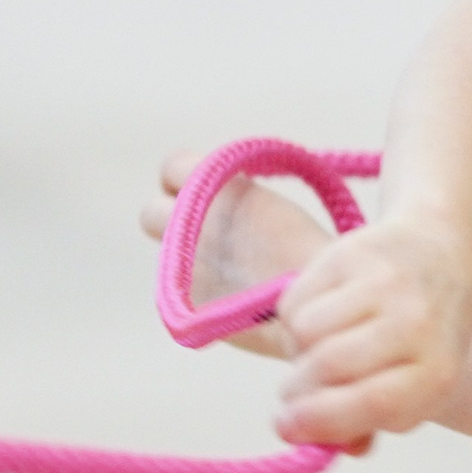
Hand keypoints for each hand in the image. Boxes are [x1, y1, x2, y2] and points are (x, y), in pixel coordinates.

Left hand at [140, 151, 333, 359]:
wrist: (318, 304)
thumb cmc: (310, 252)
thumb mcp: (270, 204)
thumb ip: (233, 197)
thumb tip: (220, 200)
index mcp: (214, 189)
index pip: (172, 168)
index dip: (191, 179)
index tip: (213, 189)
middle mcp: (189, 224)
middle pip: (153, 214)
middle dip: (176, 219)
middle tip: (210, 229)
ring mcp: (182, 267)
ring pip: (165, 256)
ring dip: (183, 254)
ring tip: (224, 264)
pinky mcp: (185, 305)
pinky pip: (180, 291)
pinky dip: (199, 289)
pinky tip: (233, 294)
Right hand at [269, 215, 471, 449]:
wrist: (444, 251)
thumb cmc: (422, 336)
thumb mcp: (414, 387)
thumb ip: (370, 422)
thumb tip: (319, 444)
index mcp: (439, 370)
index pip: (375, 402)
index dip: (320, 421)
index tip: (286, 427)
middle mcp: (417, 322)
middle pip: (329, 367)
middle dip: (297, 390)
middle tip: (293, 392)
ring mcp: (386, 282)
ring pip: (305, 332)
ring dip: (296, 350)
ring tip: (317, 348)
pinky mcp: (354, 252)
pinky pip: (297, 299)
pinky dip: (295, 316)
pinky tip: (320, 315)